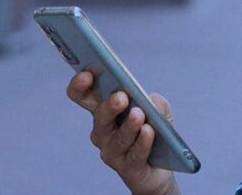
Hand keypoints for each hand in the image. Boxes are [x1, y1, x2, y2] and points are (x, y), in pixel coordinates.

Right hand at [67, 71, 178, 194]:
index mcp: (104, 111)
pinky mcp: (127, 168)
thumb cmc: (154, 131)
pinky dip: (142, 142)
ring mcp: (112, 151)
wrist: (161, 166)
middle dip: (109, 106)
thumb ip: (154, 101)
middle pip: (99, 117)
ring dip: (129, 125)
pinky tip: (148, 132)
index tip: (87, 74)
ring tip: (139, 114)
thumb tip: (148, 100)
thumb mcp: (158, 110)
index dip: (80, 86)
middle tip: (121, 97)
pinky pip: (134, 154)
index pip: (83, 96)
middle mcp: (103, 131)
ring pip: (117, 137)